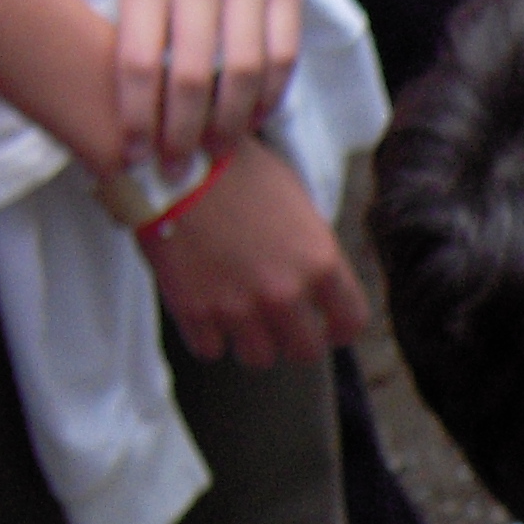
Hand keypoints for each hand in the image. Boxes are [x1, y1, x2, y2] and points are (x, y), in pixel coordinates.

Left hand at [115, 0, 299, 167]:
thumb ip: (137, 36)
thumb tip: (139, 117)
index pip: (138, 62)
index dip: (135, 118)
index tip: (132, 155)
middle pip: (192, 77)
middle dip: (183, 134)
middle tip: (177, 168)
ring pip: (243, 74)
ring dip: (229, 124)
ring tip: (216, 153)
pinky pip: (282, 58)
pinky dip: (269, 97)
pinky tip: (253, 120)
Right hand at [139, 140, 363, 366]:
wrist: (173, 164)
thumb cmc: (238, 172)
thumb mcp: (296, 201)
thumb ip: (313, 248)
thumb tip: (321, 279)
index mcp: (320, 262)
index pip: (351, 322)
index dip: (340, 328)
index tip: (329, 328)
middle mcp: (285, 293)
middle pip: (305, 352)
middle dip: (296, 341)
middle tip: (283, 327)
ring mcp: (239, 307)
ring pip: (259, 358)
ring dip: (253, 342)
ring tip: (242, 318)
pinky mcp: (195, 313)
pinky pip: (212, 350)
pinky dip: (210, 337)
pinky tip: (208, 312)